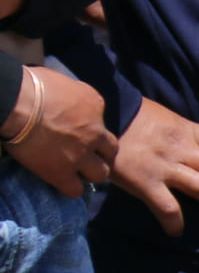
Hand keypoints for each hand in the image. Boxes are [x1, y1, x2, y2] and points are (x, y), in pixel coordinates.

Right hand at [2, 66, 115, 197]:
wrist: (14, 101)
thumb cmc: (31, 84)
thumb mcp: (63, 82)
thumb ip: (74, 97)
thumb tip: (68, 102)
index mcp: (95, 105)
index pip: (103, 124)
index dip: (93, 132)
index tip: (80, 134)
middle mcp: (94, 132)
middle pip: (110, 152)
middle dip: (100, 155)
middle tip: (84, 155)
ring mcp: (80, 154)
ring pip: (100, 174)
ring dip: (89, 173)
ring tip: (75, 170)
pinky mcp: (61, 172)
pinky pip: (75, 190)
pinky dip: (70, 188)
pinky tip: (61, 181)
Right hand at [111, 96, 198, 237]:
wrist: (103, 115)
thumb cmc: (134, 116)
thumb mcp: (169, 119)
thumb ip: (189, 134)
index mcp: (189, 131)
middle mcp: (183, 148)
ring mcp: (165, 165)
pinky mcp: (145, 181)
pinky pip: (167, 207)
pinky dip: (175, 222)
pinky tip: (177, 232)